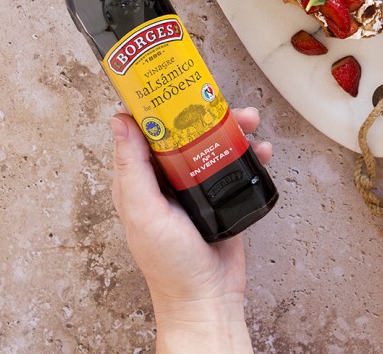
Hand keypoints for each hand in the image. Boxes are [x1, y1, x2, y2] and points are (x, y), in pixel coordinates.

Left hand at [110, 109, 271, 352]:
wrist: (208, 300)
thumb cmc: (170, 266)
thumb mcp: (144, 213)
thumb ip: (132, 168)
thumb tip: (120, 122)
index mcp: (139, 181)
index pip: (142, 131)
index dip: (155, 105)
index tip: (170, 83)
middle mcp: (165, 179)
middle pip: (183, 130)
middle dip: (203, 111)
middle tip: (220, 100)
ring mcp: (194, 186)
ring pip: (211, 141)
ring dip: (231, 126)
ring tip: (249, 121)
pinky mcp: (220, 195)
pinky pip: (235, 163)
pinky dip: (250, 152)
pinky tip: (261, 149)